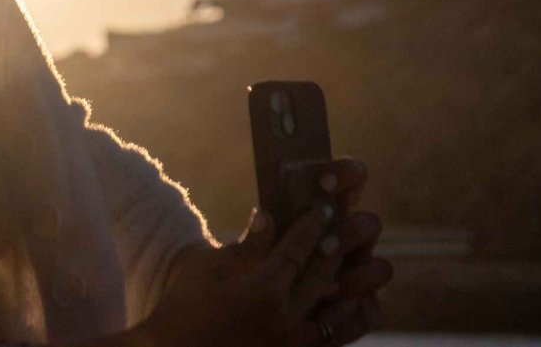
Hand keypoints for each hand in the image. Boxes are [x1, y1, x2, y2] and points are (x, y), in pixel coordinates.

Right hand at [145, 158, 391, 346]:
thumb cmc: (184, 305)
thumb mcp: (210, 268)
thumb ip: (248, 245)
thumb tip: (270, 215)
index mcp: (264, 293)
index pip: (298, 251)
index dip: (312, 227)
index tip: (324, 208)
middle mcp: (286, 322)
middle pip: (325, 277)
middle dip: (338, 249)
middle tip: (348, 228)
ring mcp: (293, 346)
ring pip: (340, 314)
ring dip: (352, 287)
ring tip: (357, 266)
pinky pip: (333, 339)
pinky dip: (346, 321)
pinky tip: (348, 306)